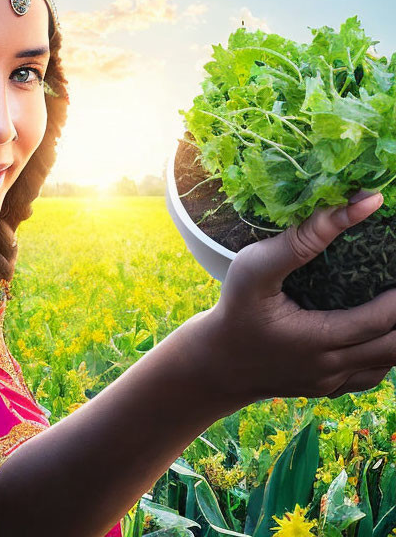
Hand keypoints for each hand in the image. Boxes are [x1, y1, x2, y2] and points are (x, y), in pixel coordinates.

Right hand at [202, 190, 395, 403]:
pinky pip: (371, 375)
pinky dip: (381, 352)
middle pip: (394, 349)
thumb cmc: (235, 308)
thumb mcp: (253, 269)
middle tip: (393, 286)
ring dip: (394, 335)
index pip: (380, 322)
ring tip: (385, 304)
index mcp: (314, 340)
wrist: (216, 361)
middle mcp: (328, 368)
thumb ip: (302, 238)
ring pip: (387, 364)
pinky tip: (371, 329)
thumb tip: (363, 204)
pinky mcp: (327, 389)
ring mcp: (330, 383)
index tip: (395, 272)